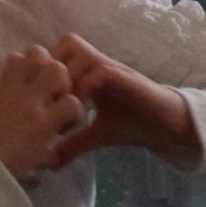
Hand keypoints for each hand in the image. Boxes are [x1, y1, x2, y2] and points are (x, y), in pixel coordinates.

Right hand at [0, 45, 88, 183]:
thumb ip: (11, 101)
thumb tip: (31, 98)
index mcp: (2, 89)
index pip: (21, 55)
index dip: (36, 64)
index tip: (40, 84)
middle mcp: (15, 90)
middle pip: (41, 55)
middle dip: (56, 71)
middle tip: (57, 97)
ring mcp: (29, 104)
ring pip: (59, 72)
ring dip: (67, 89)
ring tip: (64, 111)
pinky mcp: (43, 123)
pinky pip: (72, 104)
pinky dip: (75, 116)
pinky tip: (65, 130)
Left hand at [47, 34, 194, 165]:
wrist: (167, 126)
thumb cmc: (133, 123)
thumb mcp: (95, 135)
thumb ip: (72, 144)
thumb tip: (48, 162)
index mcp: (89, 73)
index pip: (58, 52)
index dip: (44, 69)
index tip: (38, 99)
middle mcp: (99, 64)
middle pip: (65, 43)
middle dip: (53, 69)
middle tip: (48, 99)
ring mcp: (113, 69)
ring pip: (79, 51)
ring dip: (67, 75)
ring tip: (63, 104)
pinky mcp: (127, 79)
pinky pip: (100, 71)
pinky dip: (86, 85)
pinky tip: (82, 108)